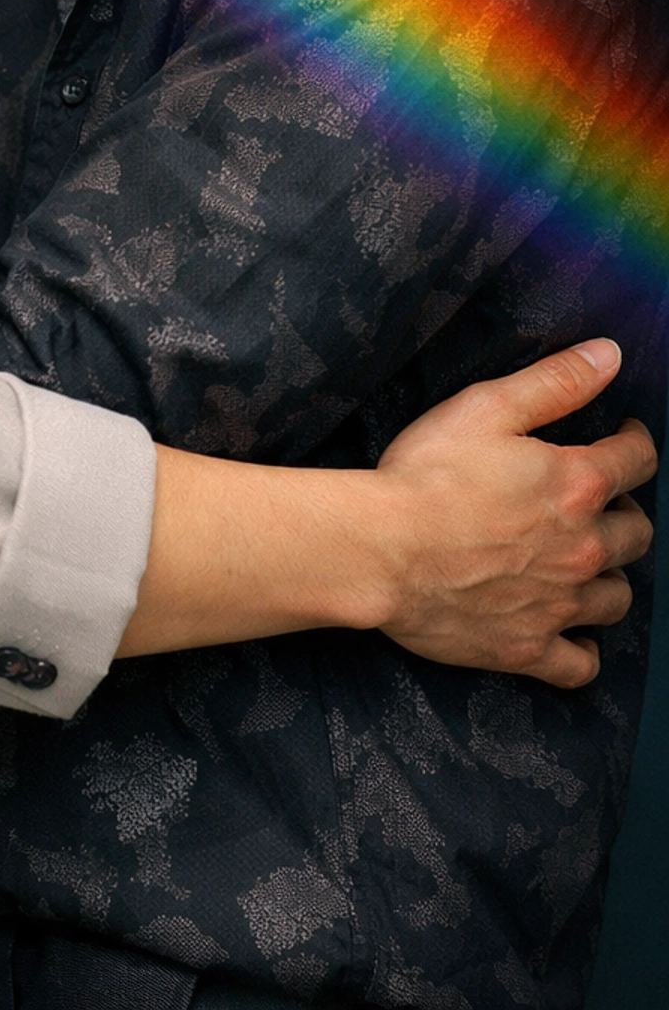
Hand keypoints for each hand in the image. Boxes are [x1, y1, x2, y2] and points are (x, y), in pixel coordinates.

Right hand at [121, 338, 654, 682]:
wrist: (382, 552)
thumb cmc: (427, 474)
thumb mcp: (487, 408)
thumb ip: (555, 382)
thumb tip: (611, 355)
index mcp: (576, 485)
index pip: (636, 461)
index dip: (633, 444)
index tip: (624, 438)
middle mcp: (583, 548)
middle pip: (637, 533)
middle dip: (626, 512)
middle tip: (600, 503)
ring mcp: (559, 604)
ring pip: (618, 598)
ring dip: (610, 576)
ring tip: (587, 563)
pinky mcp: (529, 648)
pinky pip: (581, 665)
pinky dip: (583, 650)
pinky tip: (572, 634)